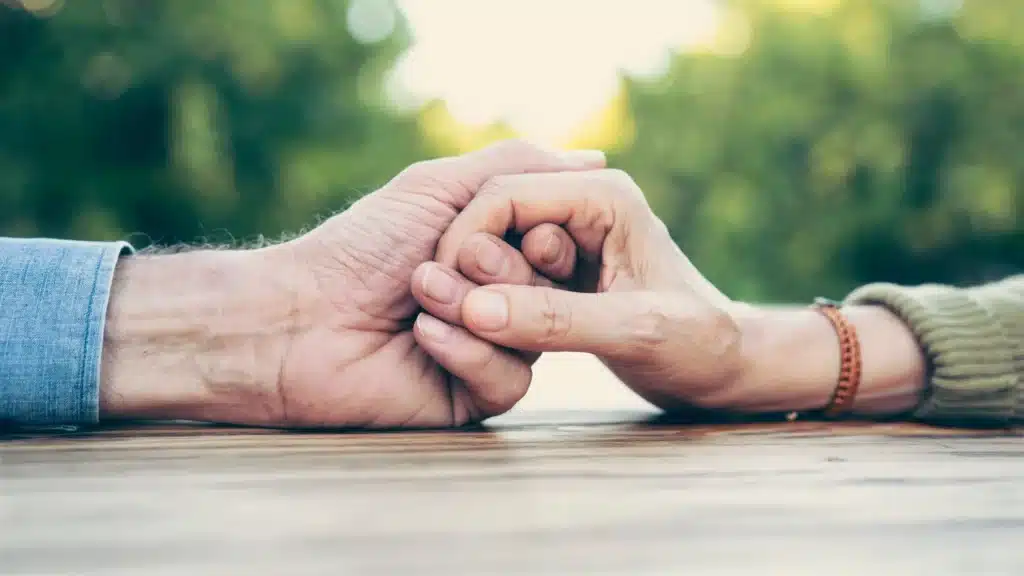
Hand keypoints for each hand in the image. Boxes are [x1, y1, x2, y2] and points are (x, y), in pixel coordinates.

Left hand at [100, 140, 604, 427]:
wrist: (300, 317)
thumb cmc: (361, 247)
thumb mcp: (438, 185)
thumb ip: (516, 166)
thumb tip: (597, 159)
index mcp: (495, 254)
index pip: (558, 246)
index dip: (546, 236)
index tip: (523, 228)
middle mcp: (498, 301)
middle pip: (552, 290)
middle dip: (499, 268)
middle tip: (446, 258)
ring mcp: (487, 349)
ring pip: (537, 335)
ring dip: (477, 307)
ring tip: (420, 294)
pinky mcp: (470, 397)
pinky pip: (509, 380)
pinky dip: (468, 352)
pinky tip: (421, 336)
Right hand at [419, 169, 747, 410]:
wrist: (726, 369)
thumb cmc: (699, 346)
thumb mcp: (632, 333)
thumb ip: (554, 320)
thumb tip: (473, 310)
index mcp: (603, 195)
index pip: (505, 196)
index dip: (466, 241)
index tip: (443, 293)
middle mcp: (584, 204)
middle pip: (493, 217)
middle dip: (471, 267)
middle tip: (462, 320)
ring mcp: (573, 237)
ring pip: (496, 248)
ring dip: (482, 288)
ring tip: (483, 333)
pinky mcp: (564, 271)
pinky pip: (510, 276)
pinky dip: (497, 302)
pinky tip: (497, 335)